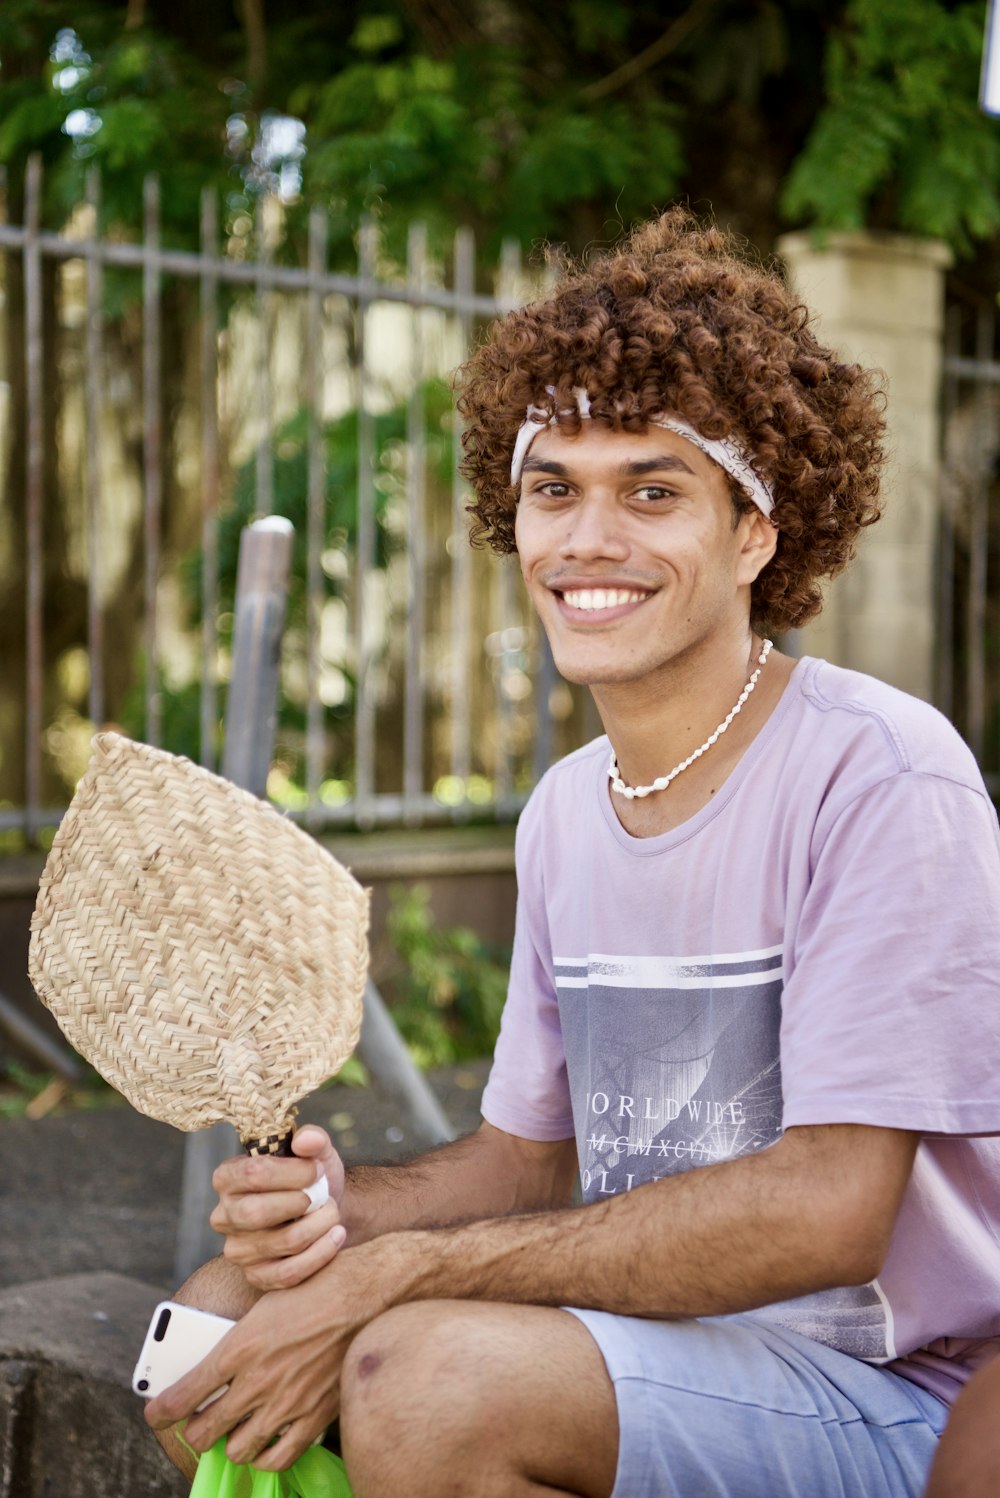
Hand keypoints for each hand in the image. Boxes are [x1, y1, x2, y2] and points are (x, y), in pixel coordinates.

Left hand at [146, 1242, 396, 1470]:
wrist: (365, 1294)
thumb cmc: (314, 1288)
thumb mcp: (264, 1303)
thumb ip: (237, 1339)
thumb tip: (217, 1362)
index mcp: (239, 1347)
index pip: (184, 1395)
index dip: (162, 1411)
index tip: (156, 1414)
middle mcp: (257, 1380)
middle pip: (203, 1431)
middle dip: (195, 1429)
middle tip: (201, 1420)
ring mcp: (286, 1404)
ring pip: (237, 1450)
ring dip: (231, 1442)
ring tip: (237, 1429)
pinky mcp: (314, 1418)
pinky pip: (277, 1458)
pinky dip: (266, 1456)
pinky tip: (267, 1441)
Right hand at [210, 1126, 347, 1288]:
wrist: (325, 1212)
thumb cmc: (312, 1179)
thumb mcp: (315, 1152)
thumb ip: (313, 1139)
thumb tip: (306, 1140)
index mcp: (227, 1177)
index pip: (254, 1173)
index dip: (293, 1172)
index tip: (318, 1170)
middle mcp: (223, 1215)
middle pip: (256, 1212)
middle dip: (302, 1203)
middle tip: (323, 1196)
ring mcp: (237, 1250)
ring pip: (280, 1242)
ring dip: (319, 1225)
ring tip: (333, 1213)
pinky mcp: (256, 1276)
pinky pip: (289, 1273)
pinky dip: (321, 1253)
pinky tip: (336, 1235)